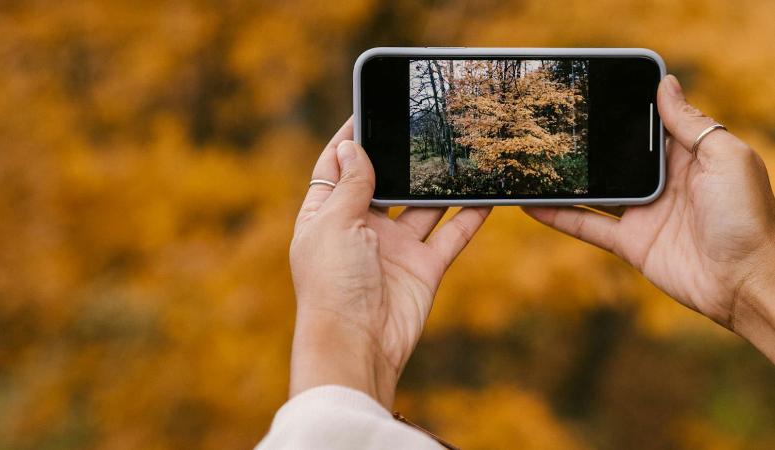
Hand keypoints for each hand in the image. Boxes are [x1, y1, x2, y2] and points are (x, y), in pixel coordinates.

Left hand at [289, 119, 490, 406]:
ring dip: (440, 184)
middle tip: (425, 125)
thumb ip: (350, 184)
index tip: (368, 108)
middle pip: (383, 182)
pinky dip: (470, 216)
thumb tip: (350, 145)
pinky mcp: (424, 267)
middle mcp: (360, 228)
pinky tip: (488, 194)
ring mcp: (394, 247)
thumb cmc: (332, 284)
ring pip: (423, 206)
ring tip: (462, 150)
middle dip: (401, 157)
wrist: (358, 344)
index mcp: (326, 215)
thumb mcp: (334, 223)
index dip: (350, 139)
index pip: (335, 167)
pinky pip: (451, 235)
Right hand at [524, 75, 774, 360]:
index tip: (594, 89)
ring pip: (595, 189)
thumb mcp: (725, 158)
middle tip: (548, 124)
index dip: (626, 107)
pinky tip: (530, 205)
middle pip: (616, 156)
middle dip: (587, 141)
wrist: (744, 283)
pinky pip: (586, 225)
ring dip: (565, 178)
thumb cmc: (746, 218)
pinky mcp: (629, 242)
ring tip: (532, 161)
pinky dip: (558, 216)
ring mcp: (643, 212)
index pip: (650, 124)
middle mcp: (663, 181)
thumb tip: (666, 83)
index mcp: (689, 155)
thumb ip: (691, 124)